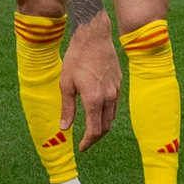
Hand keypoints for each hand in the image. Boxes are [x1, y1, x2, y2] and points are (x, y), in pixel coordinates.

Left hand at [57, 16, 125, 149]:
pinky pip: (114, 104)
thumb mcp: (66, 84)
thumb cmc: (76, 58)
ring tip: (91, 128)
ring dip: (102, 126)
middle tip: (85, 141)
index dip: (88, 142)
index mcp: (94, 99)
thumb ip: (67, 108)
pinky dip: (107, 112)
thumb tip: (64, 128)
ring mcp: (116, 89)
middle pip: (106, 127)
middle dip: (96, 137)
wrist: (94, 36)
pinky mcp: (119, 82)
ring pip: (112, 116)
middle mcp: (108, 97)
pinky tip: (98, 110)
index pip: (94, 130)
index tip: (81, 148)